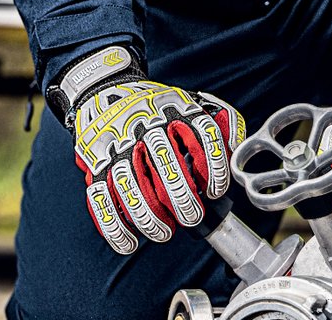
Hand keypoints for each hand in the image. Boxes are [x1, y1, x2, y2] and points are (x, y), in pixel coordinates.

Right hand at [46, 46, 244, 254]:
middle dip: (183, 198)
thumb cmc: (158, 107)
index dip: (213, 166)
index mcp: (176, 110)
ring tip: (165, 233)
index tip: (216, 192)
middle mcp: (146, 126)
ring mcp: (118, 145)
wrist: (104, 89)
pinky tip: (132, 242)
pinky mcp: (94, 164)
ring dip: (150, 217)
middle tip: (193, 217)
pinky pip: (100, 199)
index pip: (202, 135)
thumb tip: (236, 149)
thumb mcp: (192, 101)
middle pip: (167, 164)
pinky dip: (115, 227)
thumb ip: (221, 121)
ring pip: (132, 186)